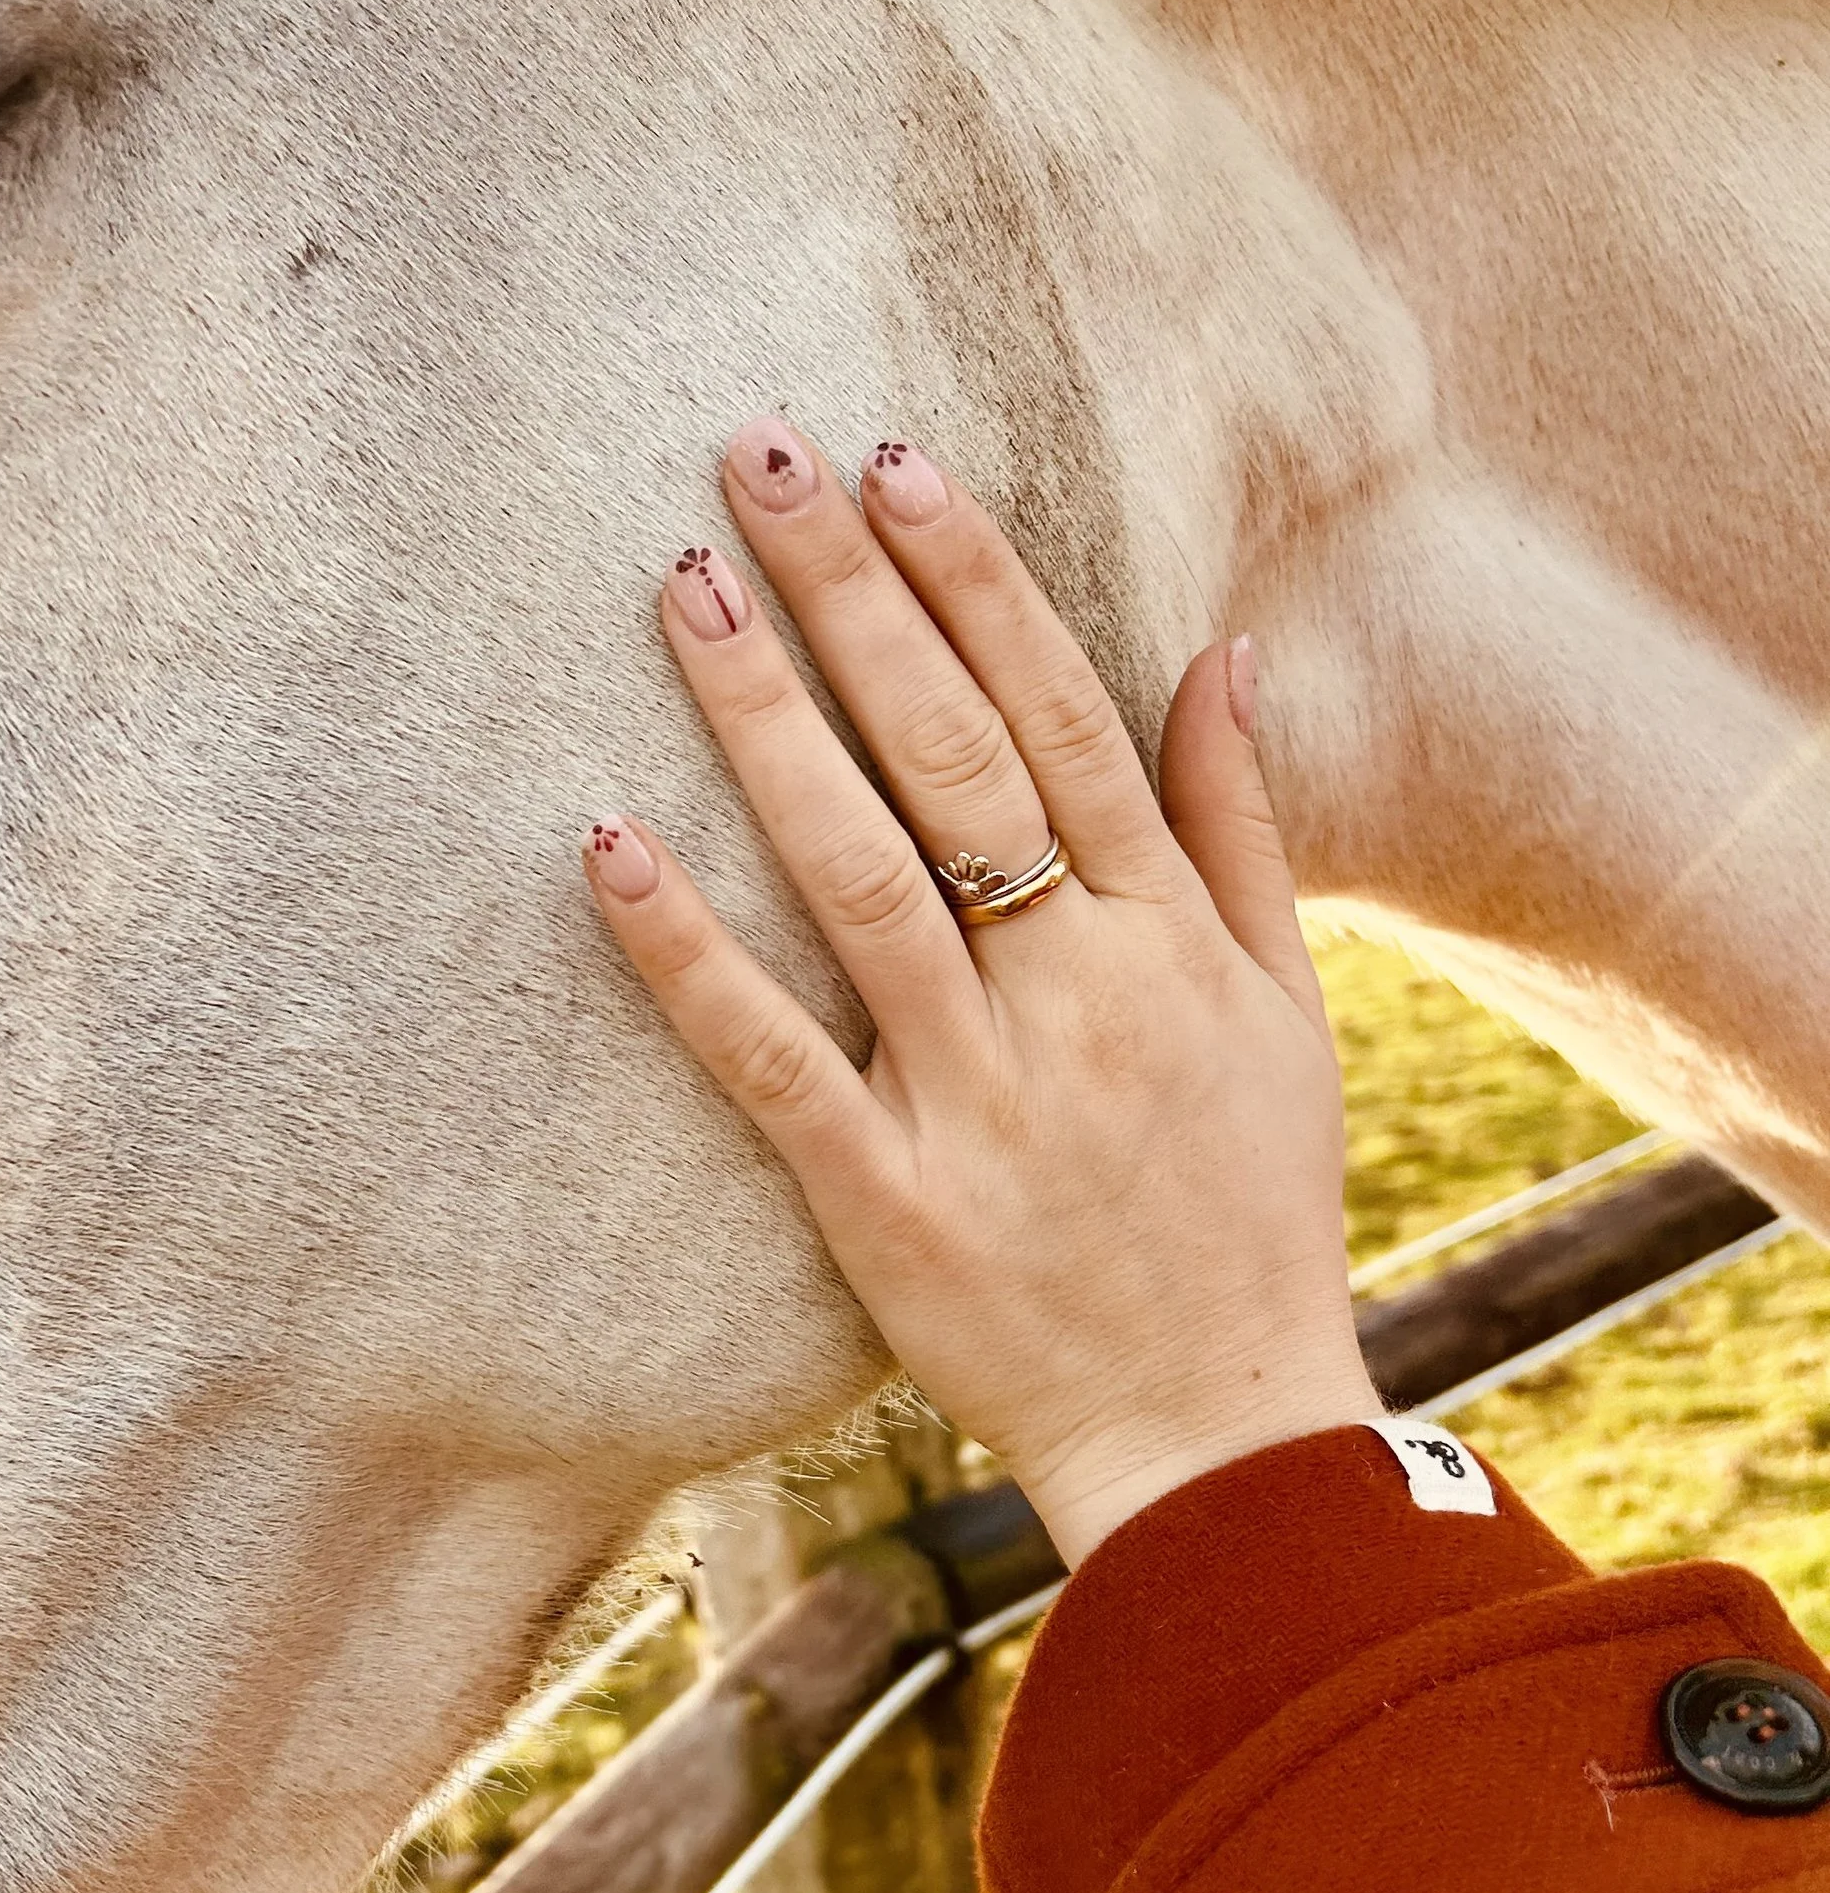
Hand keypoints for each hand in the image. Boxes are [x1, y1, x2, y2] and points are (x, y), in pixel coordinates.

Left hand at [583, 422, 1375, 1566]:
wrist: (1223, 1435)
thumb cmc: (1251, 1204)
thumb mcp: (1287, 1007)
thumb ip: (1244, 825)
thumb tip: (1216, 648)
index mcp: (1168, 935)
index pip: (1059, 714)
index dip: (974, 580)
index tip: (896, 460)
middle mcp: (1076, 991)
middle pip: (951, 756)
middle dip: (855, 595)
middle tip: (756, 457)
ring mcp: (974, 1095)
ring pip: (855, 874)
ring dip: (765, 723)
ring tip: (683, 588)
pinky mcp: (884, 1198)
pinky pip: (771, 1059)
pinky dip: (687, 954)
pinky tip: (604, 844)